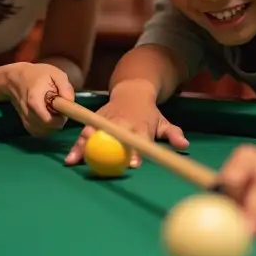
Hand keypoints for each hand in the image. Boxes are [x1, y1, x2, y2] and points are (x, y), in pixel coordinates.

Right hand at [6, 62, 74, 135]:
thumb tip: (71, 103)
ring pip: (45, 132)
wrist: (16, 79)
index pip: (49, 121)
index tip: (64, 109)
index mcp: (34, 101)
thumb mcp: (56, 74)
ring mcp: (25, 121)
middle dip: (58, 121)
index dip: (61, 118)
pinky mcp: (26, 125)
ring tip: (53, 110)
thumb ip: (65, 88)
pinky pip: (40, 132)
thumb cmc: (38, 75)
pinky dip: (47, 127)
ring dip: (53, 124)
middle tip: (59, 108)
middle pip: (48, 127)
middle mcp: (28, 114)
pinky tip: (48, 116)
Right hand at [64, 85, 187, 167]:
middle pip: (113, 137)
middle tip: (101, 163)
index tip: (134, 164)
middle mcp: (122, 123)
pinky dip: (76, 146)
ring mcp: (107, 121)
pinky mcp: (95, 120)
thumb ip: (173, 134)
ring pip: (94, 134)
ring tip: (75, 161)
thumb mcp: (163, 121)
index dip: (136, 152)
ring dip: (84, 148)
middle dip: (108, 150)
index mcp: (140, 126)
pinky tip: (70, 158)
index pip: (139, 139)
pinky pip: (84, 134)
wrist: (132, 91)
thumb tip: (184, 145)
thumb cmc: (148, 113)